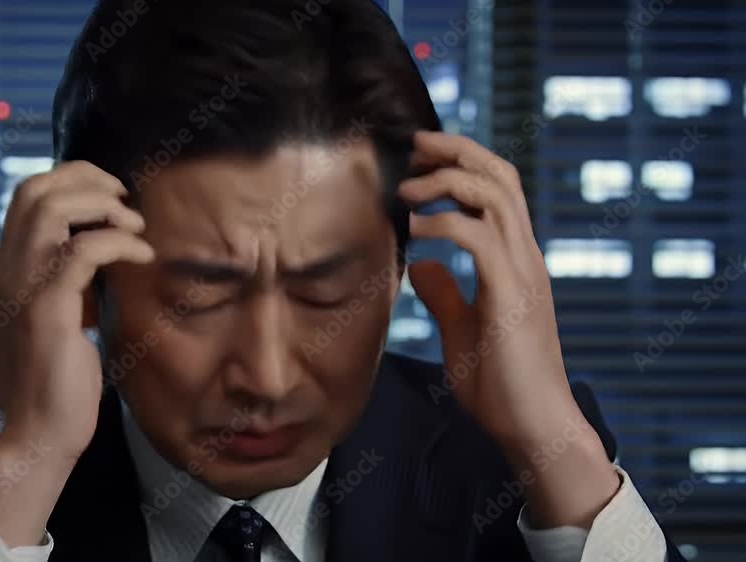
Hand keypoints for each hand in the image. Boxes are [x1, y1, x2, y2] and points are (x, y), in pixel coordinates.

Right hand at [0, 161, 152, 547]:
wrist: (35, 437)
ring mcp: (20, 289)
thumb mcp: (61, 318)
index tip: (112, 196)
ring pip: (49, 209)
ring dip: (101, 206)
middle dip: (87, 180)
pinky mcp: (45, 311)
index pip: (26, 197)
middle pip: (33, 190)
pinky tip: (143, 256)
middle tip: (126, 199)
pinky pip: (81, 251)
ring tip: (135, 225)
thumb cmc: (56, 383)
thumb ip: (71, 281)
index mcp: (7, 272)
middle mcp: (5, 273)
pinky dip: (118, 242)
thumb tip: (103, 248)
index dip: (72, 180)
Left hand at [398, 131, 617, 527]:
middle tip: (413, 143)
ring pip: (494, 195)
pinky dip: (443, 222)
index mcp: (515, 261)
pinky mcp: (512, 294)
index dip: (462, 163)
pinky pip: (478, 237)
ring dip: (446, 180)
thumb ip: (445, 295)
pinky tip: (414, 227)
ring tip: (406, 186)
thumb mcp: (463, 331)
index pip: (497, 190)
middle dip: (456, 150)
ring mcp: (524, 271)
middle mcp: (525, 256)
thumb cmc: (500, 386)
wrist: (533, 428)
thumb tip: (420, 265)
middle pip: (501, 176)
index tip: (420, 155)